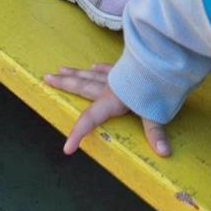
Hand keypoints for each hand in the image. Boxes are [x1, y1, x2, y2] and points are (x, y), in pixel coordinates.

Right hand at [45, 64, 170, 156]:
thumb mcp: (154, 111)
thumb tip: (163, 152)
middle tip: (46, 77)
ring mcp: (115, 74)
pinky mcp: (125, 66)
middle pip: (81, 85)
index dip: (78, 133)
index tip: (67, 148)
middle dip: (64, 83)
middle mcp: (108, 87)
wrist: (160, 58)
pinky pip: (107, 68)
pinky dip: (99, 68)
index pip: (90, 119)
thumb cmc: (155, 86)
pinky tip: (94, 65)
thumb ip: (155, 131)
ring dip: (75, 73)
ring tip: (61, 69)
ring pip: (90, 74)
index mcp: (111, 100)